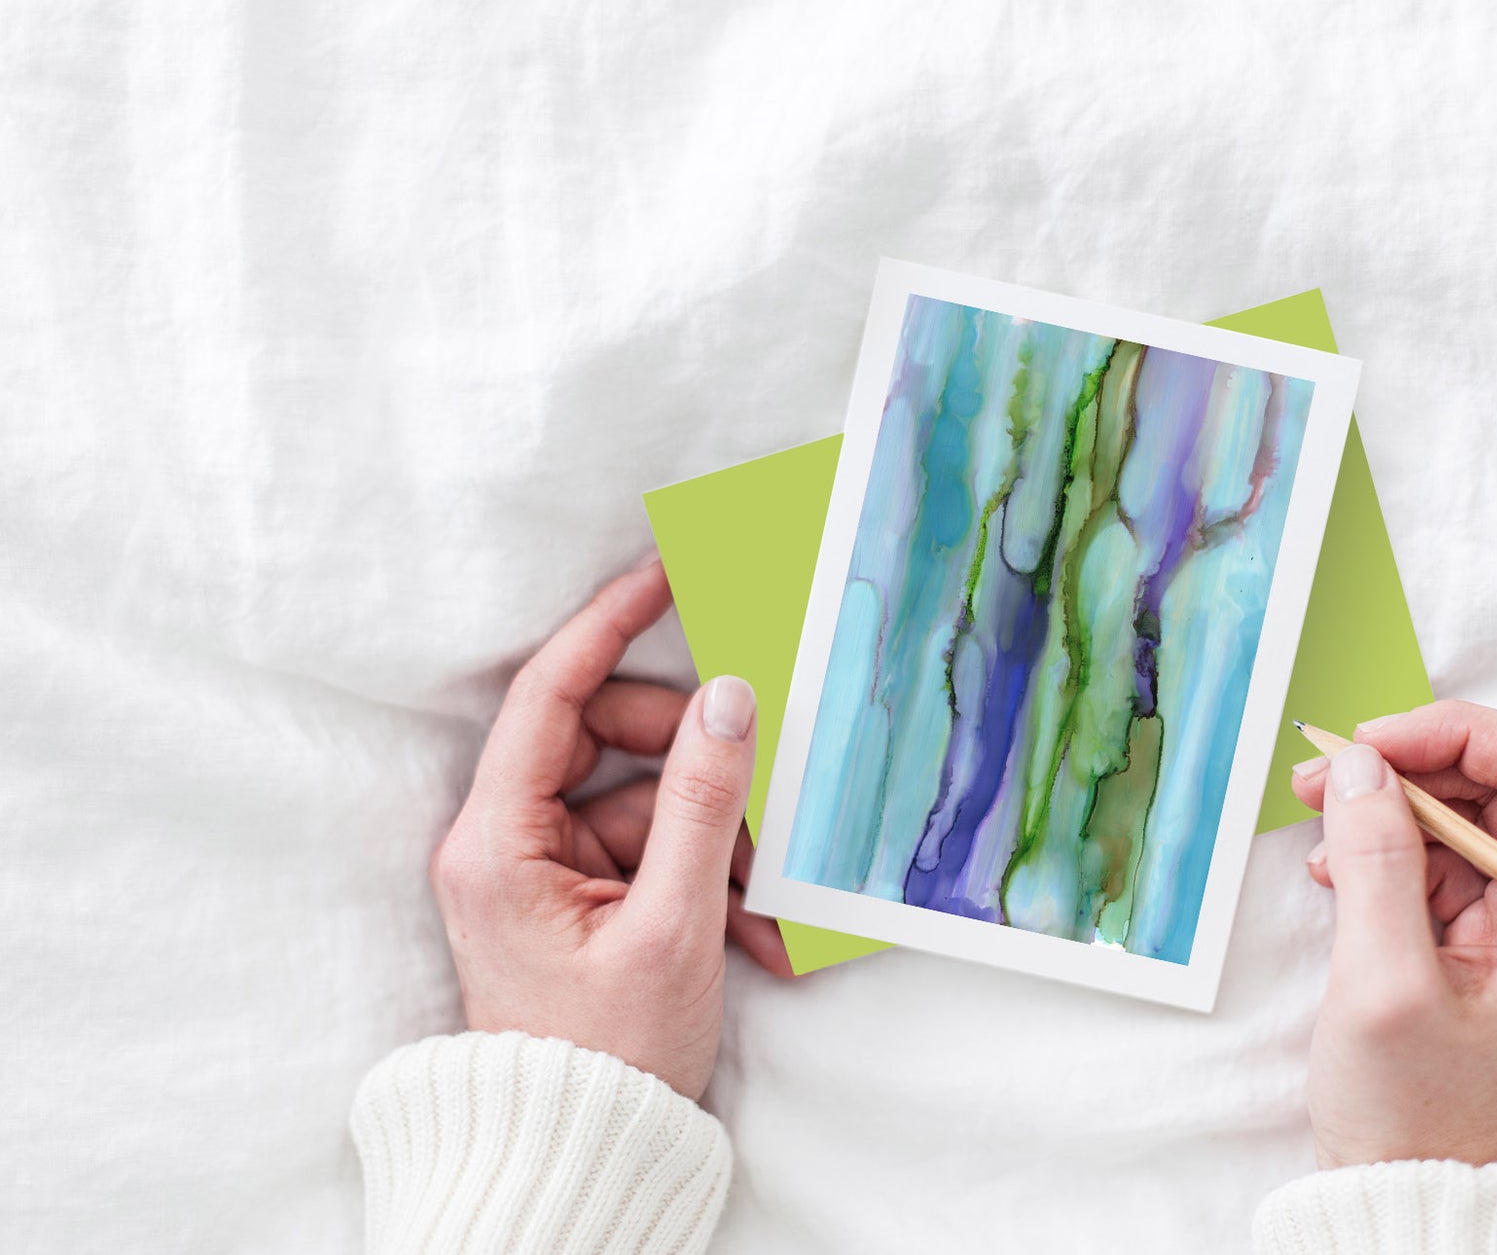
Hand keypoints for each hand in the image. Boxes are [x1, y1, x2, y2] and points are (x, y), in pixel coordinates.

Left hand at [429, 561, 791, 1100]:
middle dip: (693, 764)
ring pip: (642, 798)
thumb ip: (706, 804)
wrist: (581, 1156)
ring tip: (764, 898)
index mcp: (497, 841)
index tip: (664, 576)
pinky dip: (705, 878)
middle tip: (760, 791)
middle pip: (607, 743)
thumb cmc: (608, 1055)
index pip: (551, 695)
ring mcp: (540, 871)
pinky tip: (751, 933)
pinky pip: (649, 851)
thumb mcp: (673, 925)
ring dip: (714, 837)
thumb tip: (729, 698)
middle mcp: (504, 843)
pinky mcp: (575, 899)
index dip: (608, 626)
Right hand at [1289, 700, 1496, 1168]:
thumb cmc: (1415, 1113)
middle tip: (1325, 771)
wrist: (1410, 1190)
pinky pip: (1442, 857)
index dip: (1458, 736)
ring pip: (1468, 815)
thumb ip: (1376, 861)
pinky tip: (1337, 870)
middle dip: (1411, 766)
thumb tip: (1358, 765)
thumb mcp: (1384, 983)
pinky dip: (1387, 848)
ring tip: (1319, 823)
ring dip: (1390, 806)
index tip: (1372, 742)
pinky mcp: (1489, 937)